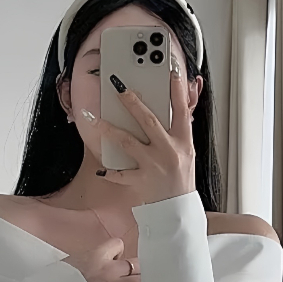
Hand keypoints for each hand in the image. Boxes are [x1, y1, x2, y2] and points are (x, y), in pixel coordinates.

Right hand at [63, 237, 141, 281]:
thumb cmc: (61, 276)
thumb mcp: (76, 258)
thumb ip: (92, 257)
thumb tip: (100, 259)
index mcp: (98, 254)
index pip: (119, 244)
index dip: (119, 251)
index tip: (116, 257)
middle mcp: (109, 269)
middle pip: (136, 263)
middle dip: (137, 268)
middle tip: (136, 273)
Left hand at [85, 64, 195, 205]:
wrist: (178, 211)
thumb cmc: (181, 180)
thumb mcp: (188, 153)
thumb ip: (182, 130)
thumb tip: (181, 107)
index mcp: (184, 141)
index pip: (181, 109)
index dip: (177, 89)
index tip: (170, 70)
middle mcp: (168, 150)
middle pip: (148, 120)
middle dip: (131, 102)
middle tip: (118, 88)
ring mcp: (153, 165)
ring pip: (128, 142)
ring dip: (109, 129)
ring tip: (94, 119)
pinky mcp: (141, 181)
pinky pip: (121, 174)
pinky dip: (110, 173)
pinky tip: (100, 170)